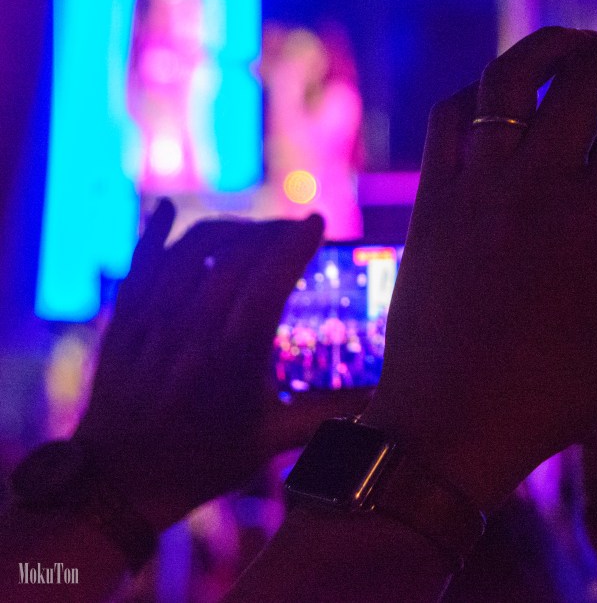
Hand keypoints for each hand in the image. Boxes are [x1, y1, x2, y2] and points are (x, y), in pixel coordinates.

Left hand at [73, 202, 361, 530]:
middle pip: (237, 256)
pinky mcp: (124, 319)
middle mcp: (192, 329)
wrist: (119, 484)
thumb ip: (327, 414)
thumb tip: (380, 402)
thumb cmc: (204, 462)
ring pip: (191, 249)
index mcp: (234, 357)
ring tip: (254, 233)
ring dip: (230, 229)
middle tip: (294, 229)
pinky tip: (167, 211)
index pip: (271, 279)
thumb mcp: (271, 441)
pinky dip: (155, 233)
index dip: (297, 244)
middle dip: (272, 231)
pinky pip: (140, 262)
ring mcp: (154, 320)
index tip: (317, 222)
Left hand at [361, 25, 596, 511]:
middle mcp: (537, 185)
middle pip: (587, 75)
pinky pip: (451, 117)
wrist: (449, 427)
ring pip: (509, 78)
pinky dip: (481, 91)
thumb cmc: (554, 392)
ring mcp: (478, 187)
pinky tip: (503, 97)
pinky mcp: (433, 200)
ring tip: (582, 45)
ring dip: (551, 47)